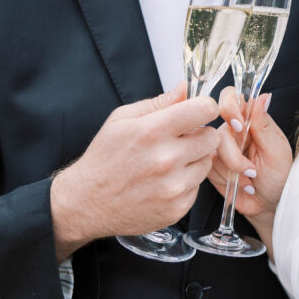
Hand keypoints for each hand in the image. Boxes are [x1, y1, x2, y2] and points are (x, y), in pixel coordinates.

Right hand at [50, 83, 218, 258]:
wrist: (87, 202)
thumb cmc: (104, 158)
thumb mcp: (121, 119)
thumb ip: (158, 103)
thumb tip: (185, 89)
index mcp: (152, 131)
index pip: (204, 110)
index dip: (204, 107)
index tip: (198, 112)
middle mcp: (166, 159)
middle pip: (212, 137)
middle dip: (200, 135)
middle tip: (180, 140)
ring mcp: (173, 187)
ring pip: (206, 163)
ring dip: (194, 160)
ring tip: (169, 162)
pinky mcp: (177, 208)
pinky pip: (197, 187)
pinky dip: (186, 183)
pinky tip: (164, 182)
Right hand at [208, 87, 292, 255]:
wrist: (269, 204)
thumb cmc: (279, 176)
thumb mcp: (277, 150)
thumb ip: (264, 124)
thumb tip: (263, 96)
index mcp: (250, 119)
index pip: (230, 97)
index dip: (229, 107)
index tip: (239, 125)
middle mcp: (232, 130)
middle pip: (218, 132)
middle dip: (234, 158)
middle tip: (252, 171)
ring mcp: (219, 148)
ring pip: (212, 153)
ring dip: (233, 173)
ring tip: (250, 181)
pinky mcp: (210, 165)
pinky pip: (207, 168)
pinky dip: (225, 181)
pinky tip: (239, 186)